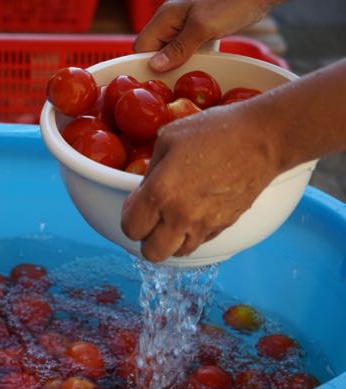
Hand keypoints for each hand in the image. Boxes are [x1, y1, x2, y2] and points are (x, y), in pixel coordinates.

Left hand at [121, 102, 281, 261]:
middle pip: (150, 253)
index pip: (130, 228)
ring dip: (170, 240)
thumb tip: (143, 191)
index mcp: (159, 192)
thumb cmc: (213, 131)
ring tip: (174, 218)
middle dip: (146, 238)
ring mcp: (204, 225)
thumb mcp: (167, 139)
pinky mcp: (224, 226)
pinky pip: (199, 243)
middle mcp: (179, 216)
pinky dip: (192, 235)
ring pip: (176, 253)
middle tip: (151, 219)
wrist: (262, 139)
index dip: (130, 217)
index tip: (137, 204)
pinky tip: (195, 212)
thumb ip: (149, 171)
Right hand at [134, 0, 278, 71]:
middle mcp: (172, 21)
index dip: (145, 65)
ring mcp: (186, 26)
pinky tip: (204, 65)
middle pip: (155, 51)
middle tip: (175, 82)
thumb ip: (178, 48)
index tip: (156, 82)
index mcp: (165, 17)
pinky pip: (189, 50)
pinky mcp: (201, 30)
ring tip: (190, 75)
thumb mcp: (203, 27)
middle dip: (163, 67)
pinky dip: (194, 59)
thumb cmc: (232, 1)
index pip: (141, 47)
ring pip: (172, 53)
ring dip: (180, 65)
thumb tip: (155, 66)